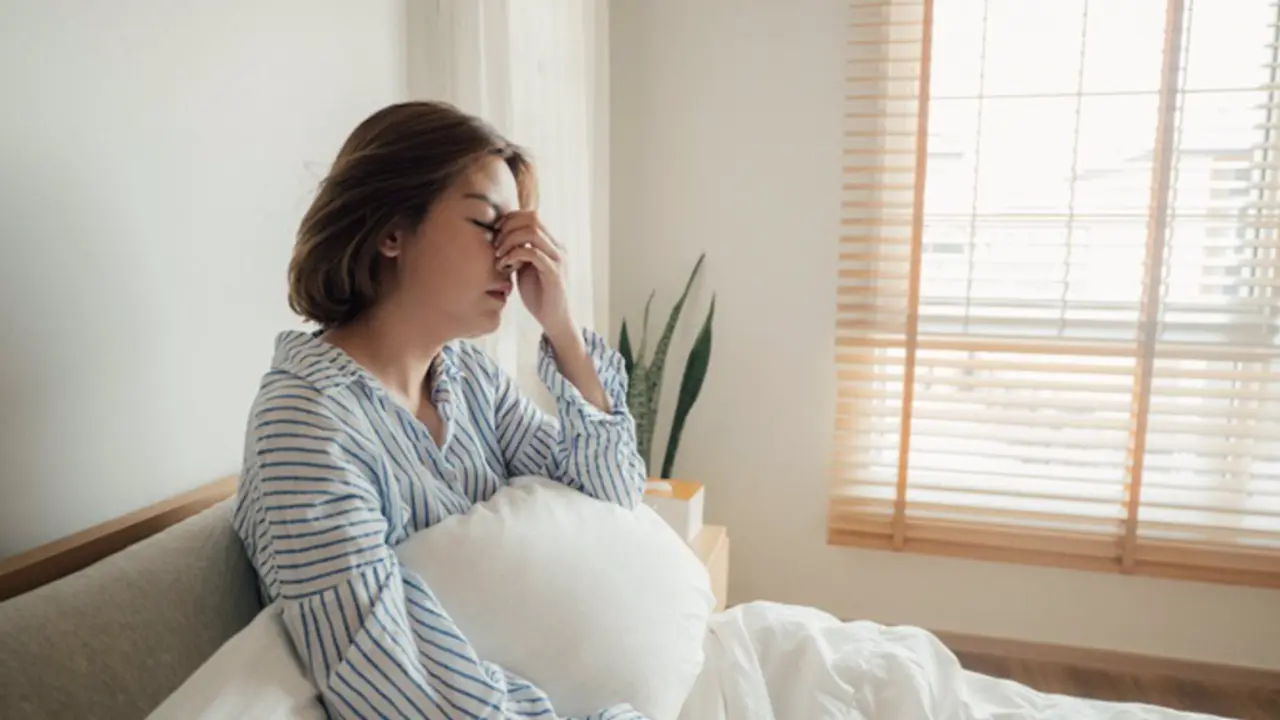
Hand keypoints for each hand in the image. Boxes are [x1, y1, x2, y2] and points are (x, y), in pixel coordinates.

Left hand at [494, 211, 574, 338]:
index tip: (495, 234)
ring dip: (509, 240)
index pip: (532, 215)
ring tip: (499, 255)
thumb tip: (500, 237)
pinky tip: (505, 266)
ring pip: (532, 232)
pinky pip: (532, 253)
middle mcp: (557, 248)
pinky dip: (514, 255)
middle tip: (496, 245)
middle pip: (533, 218)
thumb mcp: (525, 267)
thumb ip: (519, 251)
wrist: (554, 320)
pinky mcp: (554, 274)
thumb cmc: (538, 295)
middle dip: (508, 227)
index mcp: (552, 244)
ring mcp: (557, 260)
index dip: (510, 219)